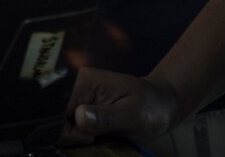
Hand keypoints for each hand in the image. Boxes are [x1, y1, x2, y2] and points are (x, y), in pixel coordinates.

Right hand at [61, 67, 183, 145]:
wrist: (161, 108)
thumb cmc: (150, 107)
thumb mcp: (132, 114)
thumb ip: (106, 117)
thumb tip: (79, 117)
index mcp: (86, 82)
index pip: (63, 115)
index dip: (76, 133)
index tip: (93, 139)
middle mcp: (78, 90)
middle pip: (63, 125)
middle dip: (81, 138)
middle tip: (103, 138)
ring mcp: (81, 103)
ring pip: (69, 133)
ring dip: (85, 141)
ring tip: (106, 137)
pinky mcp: (85, 115)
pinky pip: (77, 135)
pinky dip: (88, 142)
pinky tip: (102, 139)